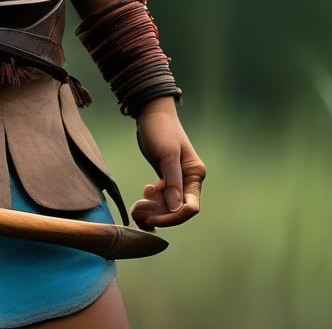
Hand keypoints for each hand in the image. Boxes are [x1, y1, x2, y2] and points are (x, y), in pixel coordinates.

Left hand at [129, 98, 204, 229]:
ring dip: (153, 211)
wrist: (151, 113)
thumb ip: (172, 182)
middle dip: (159, 215)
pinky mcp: (166, 179)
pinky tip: (145, 193)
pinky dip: (152, 202)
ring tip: (136, 208)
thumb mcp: (167, 155)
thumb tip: (176, 209)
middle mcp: (189, 181)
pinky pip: (162, 199)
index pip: (190, 207)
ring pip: (168, 206)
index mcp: (194, 175)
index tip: (153, 218)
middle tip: (138, 213)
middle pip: (177, 210)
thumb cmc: (162, 130)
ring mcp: (177, 181)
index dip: (173, 217)